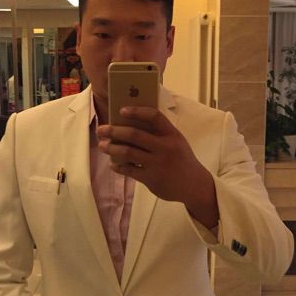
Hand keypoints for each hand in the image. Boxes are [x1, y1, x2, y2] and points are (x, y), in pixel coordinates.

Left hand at [97, 107, 218, 227]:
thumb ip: (160, 133)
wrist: (194, 185)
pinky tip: (113, 164)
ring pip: (128, 152)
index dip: (137, 111)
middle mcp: (165, 147)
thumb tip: (131, 124)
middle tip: (101, 130)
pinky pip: (129, 170)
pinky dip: (118, 166)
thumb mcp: (176, 142)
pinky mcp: (152, 179)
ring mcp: (158, 164)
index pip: (154, 116)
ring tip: (102, 145)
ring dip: (111, 148)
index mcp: (172, 134)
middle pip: (134, 135)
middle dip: (114, 131)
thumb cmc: (181, 159)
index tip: (121, 110)